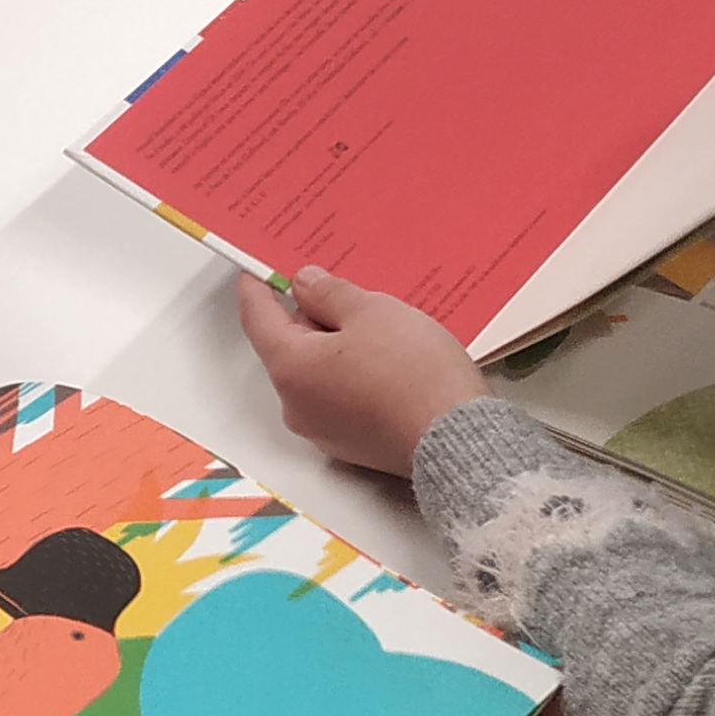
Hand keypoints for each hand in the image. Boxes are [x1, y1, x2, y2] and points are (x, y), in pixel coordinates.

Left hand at [230, 267, 487, 476]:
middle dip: (314, 317)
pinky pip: (342, 397)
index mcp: (290, 369)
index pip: (257, 319)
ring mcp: (323, 430)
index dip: (257, 289)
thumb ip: (329, 293)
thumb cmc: (414, 376)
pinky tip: (390, 361)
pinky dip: (355, 375)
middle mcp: (296, 406)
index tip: (256, 270)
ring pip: (319, 373)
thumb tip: (305, 285)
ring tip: (381, 327)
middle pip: (291, 347)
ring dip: (339, 347)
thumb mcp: (372, 312)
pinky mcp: (353, 445)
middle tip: (345, 291)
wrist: (458, 440)